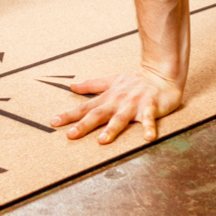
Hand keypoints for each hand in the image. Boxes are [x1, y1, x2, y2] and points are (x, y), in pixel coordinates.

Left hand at [50, 68, 183, 144]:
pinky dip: (150, 127)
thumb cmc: (136, 81)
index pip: (85, 107)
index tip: (54, 122)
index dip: (70, 115)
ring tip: (102, 140)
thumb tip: (72, 86)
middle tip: (71, 134)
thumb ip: (92, 85)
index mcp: (109, 97)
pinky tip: (149, 138)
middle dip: (84, 124)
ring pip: (121, 118)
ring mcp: (134, 104)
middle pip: (99, 114)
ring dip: (112, 129)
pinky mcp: (151, 107)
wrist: (161, 75)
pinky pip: (150, 119)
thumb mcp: (112, 80)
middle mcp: (118, 101)